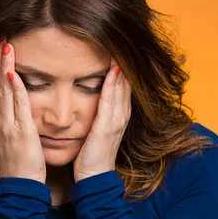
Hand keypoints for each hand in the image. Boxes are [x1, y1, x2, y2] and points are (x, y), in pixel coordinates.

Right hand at [0, 37, 46, 183]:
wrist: (21, 183)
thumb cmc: (16, 160)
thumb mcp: (3, 136)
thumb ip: (2, 116)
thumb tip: (3, 100)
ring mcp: (6, 125)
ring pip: (2, 90)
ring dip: (3, 67)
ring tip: (5, 47)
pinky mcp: (21, 130)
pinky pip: (17, 105)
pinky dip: (15, 88)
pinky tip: (14, 73)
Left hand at [73, 57, 131, 182]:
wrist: (94, 178)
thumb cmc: (92, 156)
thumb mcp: (96, 131)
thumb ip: (97, 116)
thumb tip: (91, 102)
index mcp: (118, 116)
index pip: (122, 86)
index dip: (121, 67)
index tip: (116, 48)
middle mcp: (121, 116)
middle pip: (126, 83)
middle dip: (124, 63)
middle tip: (122, 40)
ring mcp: (116, 121)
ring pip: (121, 88)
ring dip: (121, 68)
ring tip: (119, 47)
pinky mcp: (107, 127)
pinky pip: (110, 101)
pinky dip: (113, 84)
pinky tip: (113, 70)